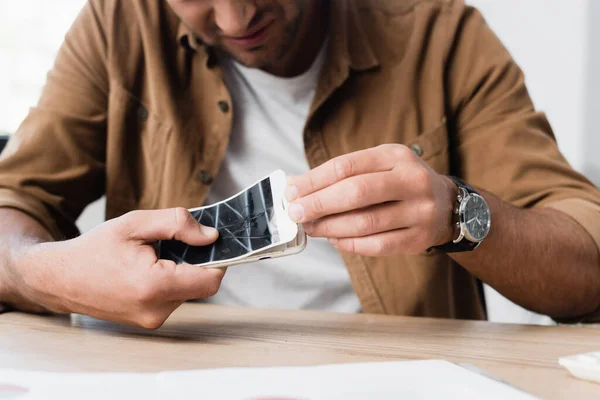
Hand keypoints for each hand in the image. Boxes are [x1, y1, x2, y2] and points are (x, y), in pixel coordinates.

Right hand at [13, 208, 223, 328]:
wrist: (60, 278)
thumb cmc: (96, 249)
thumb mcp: (136, 224)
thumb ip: (178, 224)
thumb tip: (210, 236)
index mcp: (153, 286)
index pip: (210, 280)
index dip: (218, 259)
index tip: (211, 242)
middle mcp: (155, 310)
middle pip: (201, 284)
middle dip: (194, 261)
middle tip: (171, 243)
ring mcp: (152, 320)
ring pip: (188, 291)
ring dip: (180, 271)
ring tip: (151, 258)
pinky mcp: (148, 322)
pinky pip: (173, 298)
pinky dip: (169, 282)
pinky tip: (147, 271)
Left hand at [285, 144, 456, 255]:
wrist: (447, 205)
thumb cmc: (400, 182)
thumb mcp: (379, 165)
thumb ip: (342, 174)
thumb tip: (298, 187)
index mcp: (396, 156)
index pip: (346, 166)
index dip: (314, 180)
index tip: (291, 191)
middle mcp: (411, 180)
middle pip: (356, 193)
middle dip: (319, 204)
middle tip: (296, 213)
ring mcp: (419, 211)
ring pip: (365, 222)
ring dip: (331, 227)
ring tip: (311, 228)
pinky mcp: (418, 238)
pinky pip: (377, 245)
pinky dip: (350, 244)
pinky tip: (334, 239)